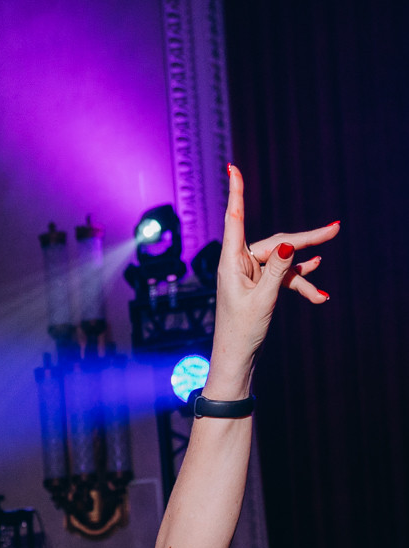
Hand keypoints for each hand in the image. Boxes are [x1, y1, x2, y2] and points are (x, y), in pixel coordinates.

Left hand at [204, 165, 337, 398]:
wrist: (237, 360)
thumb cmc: (241, 332)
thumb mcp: (263, 299)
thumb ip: (278, 270)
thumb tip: (289, 243)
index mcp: (231, 262)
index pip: (235, 219)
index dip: (236, 192)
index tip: (233, 168)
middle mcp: (239, 264)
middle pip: (276, 242)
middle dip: (306, 241)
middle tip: (335, 228)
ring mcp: (251, 275)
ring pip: (284, 262)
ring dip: (304, 271)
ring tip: (324, 273)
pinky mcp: (260, 286)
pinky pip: (283, 278)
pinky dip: (299, 284)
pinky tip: (319, 293)